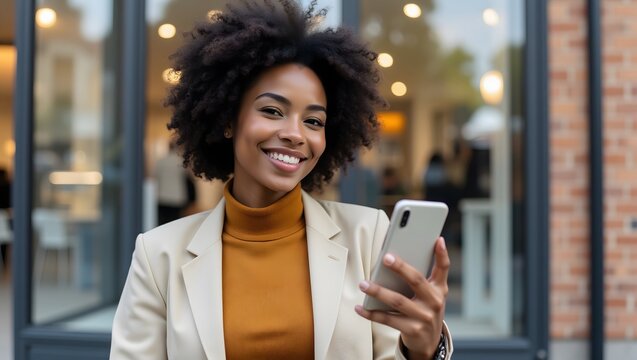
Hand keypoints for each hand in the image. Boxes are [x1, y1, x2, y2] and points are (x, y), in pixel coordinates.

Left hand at [355, 237, 449, 358]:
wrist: (430, 342)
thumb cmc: (425, 309)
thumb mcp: (432, 294)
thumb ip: (423, 275)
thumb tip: (404, 254)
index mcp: (439, 288)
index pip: (443, 268)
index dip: (441, 254)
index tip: (437, 239)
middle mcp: (434, 302)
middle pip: (416, 280)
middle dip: (400, 268)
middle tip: (385, 258)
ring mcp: (423, 317)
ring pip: (397, 301)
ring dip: (378, 291)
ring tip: (363, 284)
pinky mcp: (411, 330)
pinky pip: (387, 319)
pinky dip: (371, 313)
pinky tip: (360, 308)